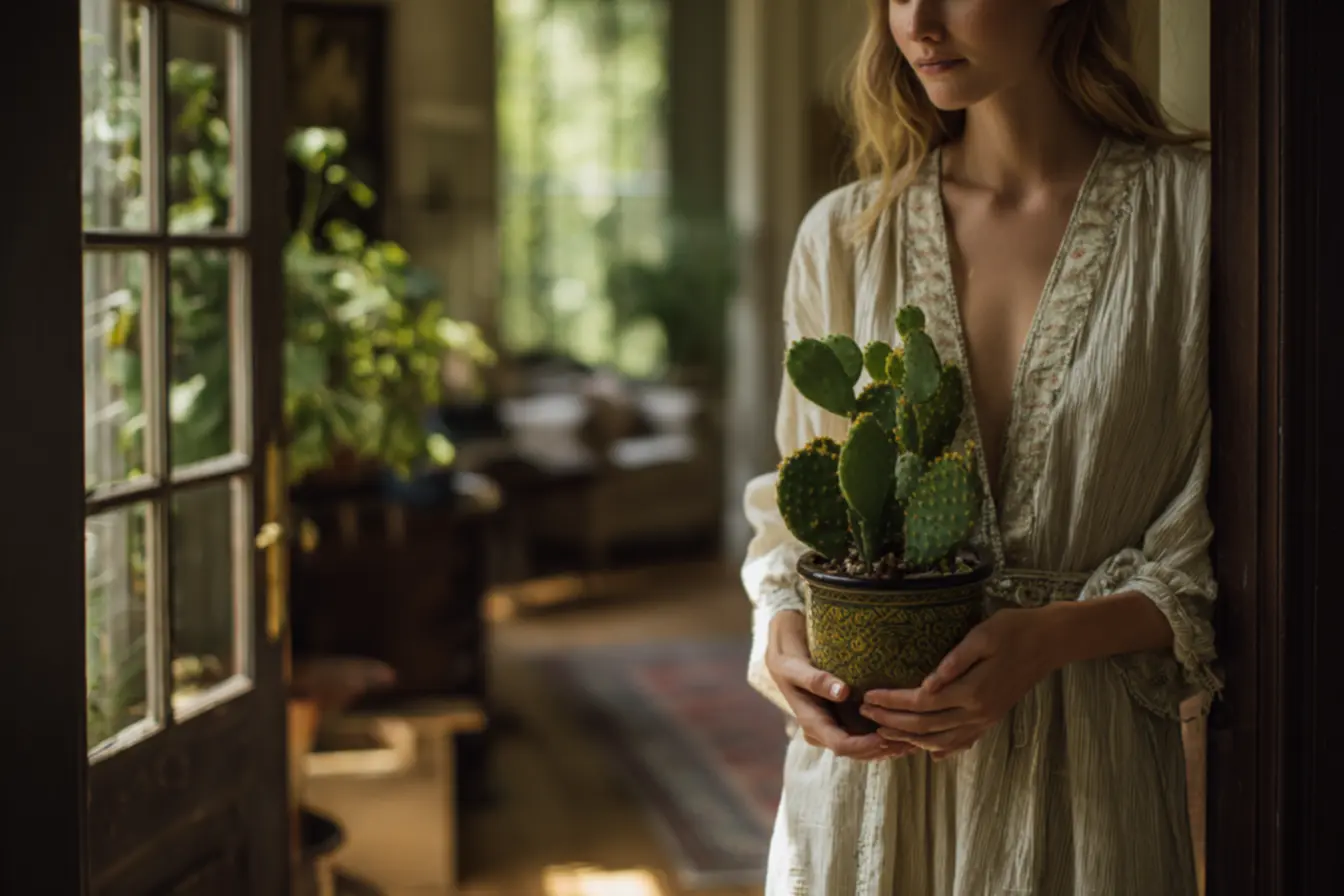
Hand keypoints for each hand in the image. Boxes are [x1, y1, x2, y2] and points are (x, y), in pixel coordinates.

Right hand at [766, 610, 911, 760]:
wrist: (783, 657)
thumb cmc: (788, 659)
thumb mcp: (795, 666)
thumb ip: (816, 679)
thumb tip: (842, 691)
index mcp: (811, 722)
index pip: (842, 746)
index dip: (867, 746)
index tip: (888, 734)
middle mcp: (823, 731)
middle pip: (857, 753)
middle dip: (884, 749)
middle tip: (912, 740)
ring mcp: (832, 728)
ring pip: (863, 749)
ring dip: (888, 747)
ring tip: (915, 738)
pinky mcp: (841, 721)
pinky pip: (864, 736)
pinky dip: (884, 737)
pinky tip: (904, 729)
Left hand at [858, 607, 1060, 759]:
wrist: (1050, 642)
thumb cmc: (1014, 630)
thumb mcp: (982, 636)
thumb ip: (954, 662)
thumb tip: (926, 685)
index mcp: (972, 692)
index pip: (921, 703)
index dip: (892, 702)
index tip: (868, 696)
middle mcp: (978, 713)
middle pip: (925, 726)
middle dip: (891, 722)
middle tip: (865, 714)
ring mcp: (986, 719)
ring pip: (941, 741)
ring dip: (909, 739)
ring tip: (884, 732)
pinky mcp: (992, 718)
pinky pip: (962, 741)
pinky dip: (942, 748)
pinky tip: (929, 751)